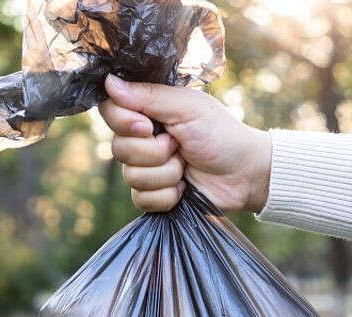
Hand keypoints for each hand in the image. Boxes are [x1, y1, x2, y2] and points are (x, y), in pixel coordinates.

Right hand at [99, 75, 271, 212]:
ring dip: (166, 173)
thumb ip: (148, 95)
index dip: (124, 122)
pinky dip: (168, 195)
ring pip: (131, 177)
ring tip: (186, 166)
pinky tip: (184, 188)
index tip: (148, 126)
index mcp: (147, 112)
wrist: (243, 174)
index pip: (110, 111)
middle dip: (154, 152)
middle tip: (179, 146)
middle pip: (118, 148)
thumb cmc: (220, 134)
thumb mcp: (187, 107)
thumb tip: (108, 82)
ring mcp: (145, 168)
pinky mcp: (152, 195)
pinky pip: (142, 199)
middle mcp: (141, 139)